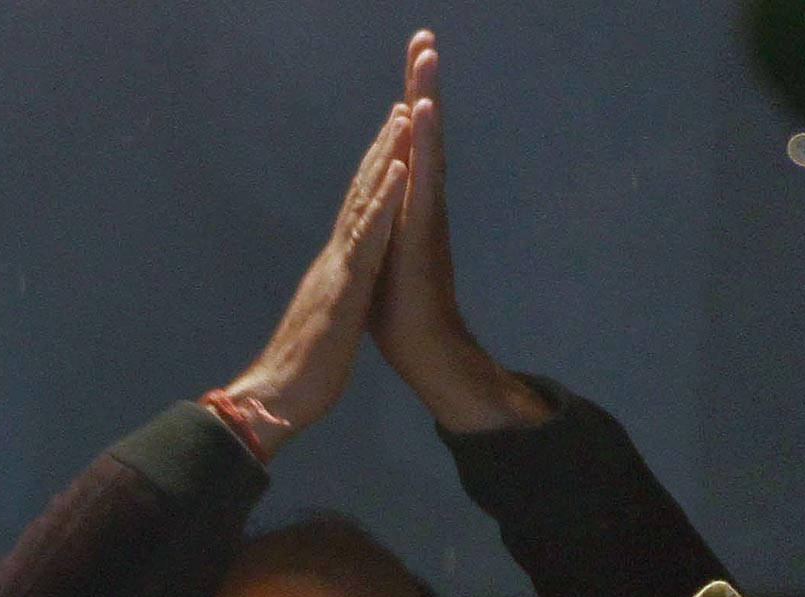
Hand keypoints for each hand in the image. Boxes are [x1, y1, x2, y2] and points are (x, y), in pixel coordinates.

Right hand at [217, 106, 410, 456]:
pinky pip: (369, 238)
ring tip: (401, 120)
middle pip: (358, 197)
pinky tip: (399, 172)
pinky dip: (384, 203)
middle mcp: (332, 262)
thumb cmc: (299, 376)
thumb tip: (336, 297)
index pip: (353, 217)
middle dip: (379, 153)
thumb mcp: (325, 329)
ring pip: (363, 205)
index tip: (387, 145)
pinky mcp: (345, 288)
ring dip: (383, 161)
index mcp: (332, 273)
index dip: (370, 180)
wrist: (275, 400)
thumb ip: (330, 304)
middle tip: (397, 110)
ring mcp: (338, 271)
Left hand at [369, 32, 548, 432]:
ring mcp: (425, 211)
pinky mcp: (424, 227)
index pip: (403, 145)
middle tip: (425, 38)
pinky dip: (421, 142)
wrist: (422, 350)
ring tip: (427, 55)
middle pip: (420, 132)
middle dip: (421, 84)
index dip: (405, 105)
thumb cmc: (401, 313)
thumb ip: (383, 230)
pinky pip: (422, 176)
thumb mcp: (383, 258)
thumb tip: (376, 219)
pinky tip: (421, 109)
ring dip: (425, 98)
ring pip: (425, 144)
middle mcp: (421, 200)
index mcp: (407, 205)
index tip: (411, 64)